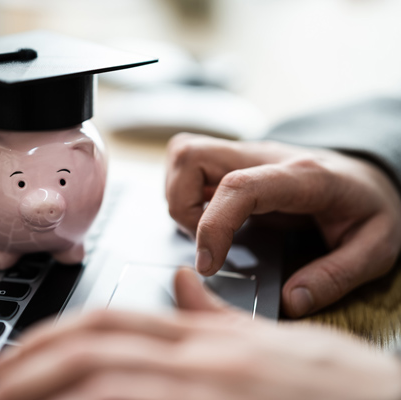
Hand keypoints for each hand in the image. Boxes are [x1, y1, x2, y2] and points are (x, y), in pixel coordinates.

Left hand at [0, 269, 400, 399]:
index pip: (109, 325)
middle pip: (94, 354)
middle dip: (32, 373)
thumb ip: (219, 317)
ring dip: (49, 398)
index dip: (51, 340)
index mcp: (206, 341)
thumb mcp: (278, 342)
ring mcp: (212, 395)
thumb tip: (177, 284)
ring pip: (108, 388)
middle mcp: (202, 365)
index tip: (13, 362)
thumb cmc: (343, 390)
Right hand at [165, 133, 400, 316]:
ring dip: (179, 198)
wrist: (370, 176)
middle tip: (205, 242)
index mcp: (302, 176)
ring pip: (184, 155)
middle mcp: (266, 157)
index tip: (209, 264)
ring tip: (206, 231)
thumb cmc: (371, 208)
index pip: (239, 187)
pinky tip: (208, 217)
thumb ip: (335, 276)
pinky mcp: (234, 163)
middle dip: (181, 206)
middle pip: (192, 156)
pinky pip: (190, 164)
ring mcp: (247, 155)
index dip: (212, 225)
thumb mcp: (376, 248)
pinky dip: (184, 192)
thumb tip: (290, 300)